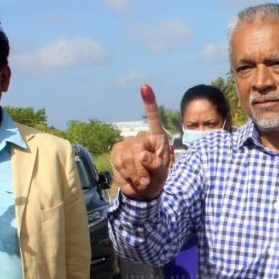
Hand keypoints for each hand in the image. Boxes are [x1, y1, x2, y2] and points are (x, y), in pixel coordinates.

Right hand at [111, 85, 171, 200]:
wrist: (143, 190)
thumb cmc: (157, 178)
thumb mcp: (162, 173)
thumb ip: (156, 164)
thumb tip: (142, 154)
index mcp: (157, 137)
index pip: (154, 119)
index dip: (149, 104)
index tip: (145, 88)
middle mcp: (140, 137)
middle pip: (136, 149)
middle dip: (141, 168)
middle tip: (146, 181)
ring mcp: (126, 143)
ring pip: (126, 158)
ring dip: (134, 174)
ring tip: (141, 181)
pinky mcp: (115, 151)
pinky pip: (117, 164)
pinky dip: (125, 176)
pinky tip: (131, 179)